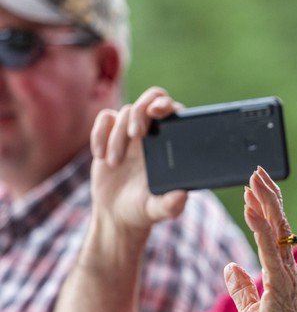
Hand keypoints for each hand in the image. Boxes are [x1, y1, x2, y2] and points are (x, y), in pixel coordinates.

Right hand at [89, 86, 188, 231]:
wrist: (117, 214)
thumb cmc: (144, 209)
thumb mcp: (159, 210)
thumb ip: (172, 204)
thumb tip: (182, 195)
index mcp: (172, 144)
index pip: (175, 111)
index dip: (167, 105)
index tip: (156, 113)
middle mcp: (154, 133)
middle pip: (152, 98)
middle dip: (141, 111)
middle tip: (136, 135)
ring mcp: (131, 132)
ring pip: (125, 113)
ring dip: (117, 137)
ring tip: (115, 164)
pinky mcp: (110, 134)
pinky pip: (105, 119)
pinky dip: (99, 134)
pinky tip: (101, 156)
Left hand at [224, 167, 296, 311]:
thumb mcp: (249, 310)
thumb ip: (241, 288)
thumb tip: (229, 267)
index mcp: (282, 272)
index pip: (275, 233)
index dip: (266, 208)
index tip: (254, 189)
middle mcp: (288, 267)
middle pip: (279, 223)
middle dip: (267, 195)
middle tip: (256, 171)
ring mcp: (286, 272)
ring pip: (276, 228)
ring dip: (265, 202)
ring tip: (254, 180)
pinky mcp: (280, 280)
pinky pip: (268, 247)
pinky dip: (259, 225)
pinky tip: (251, 208)